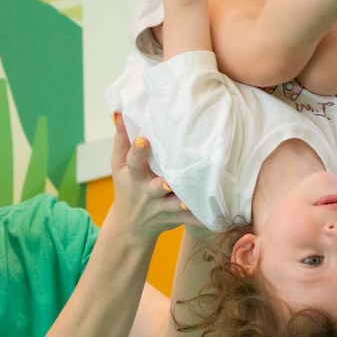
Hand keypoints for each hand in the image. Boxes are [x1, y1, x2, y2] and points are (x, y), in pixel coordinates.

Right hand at [109, 113, 202, 241]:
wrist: (130, 225)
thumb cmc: (127, 186)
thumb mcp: (118, 164)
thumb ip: (122, 138)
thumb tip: (120, 110)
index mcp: (133, 176)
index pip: (132, 162)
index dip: (137, 151)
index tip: (144, 139)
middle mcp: (147, 192)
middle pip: (155, 188)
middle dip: (161, 185)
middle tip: (168, 182)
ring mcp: (162, 207)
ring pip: (175, 206)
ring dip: (185, 203)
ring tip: (196, 199)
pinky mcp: (175, 218)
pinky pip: (191, 220)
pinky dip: (202, 218)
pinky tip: (218, 215)